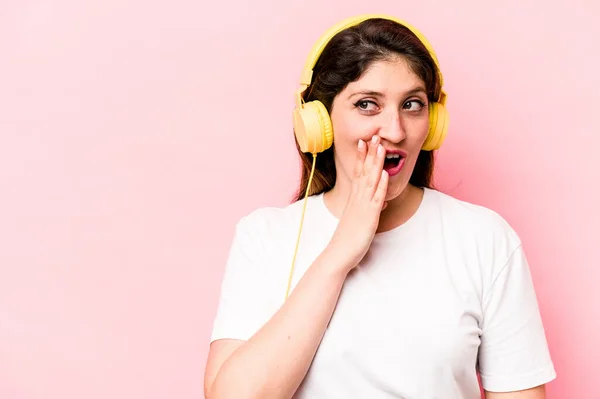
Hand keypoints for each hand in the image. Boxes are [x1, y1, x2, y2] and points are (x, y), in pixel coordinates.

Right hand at [327, 135, 388, 270]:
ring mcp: (362, 207)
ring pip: (370, 180)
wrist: (338, 254)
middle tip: (373, 136)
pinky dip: (381, 185)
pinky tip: (385, 174)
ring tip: (380, 147)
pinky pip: (376, 199)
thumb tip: (382, 201)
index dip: (361, 157)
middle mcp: (357, 199)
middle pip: (364, 172)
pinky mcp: (369, 217)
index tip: (364, 142)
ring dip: (376, 163)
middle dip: (369, 153)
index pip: (358, 173)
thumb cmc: (347, 239)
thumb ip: (369, 208)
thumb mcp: (359, 220)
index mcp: (354, 199)